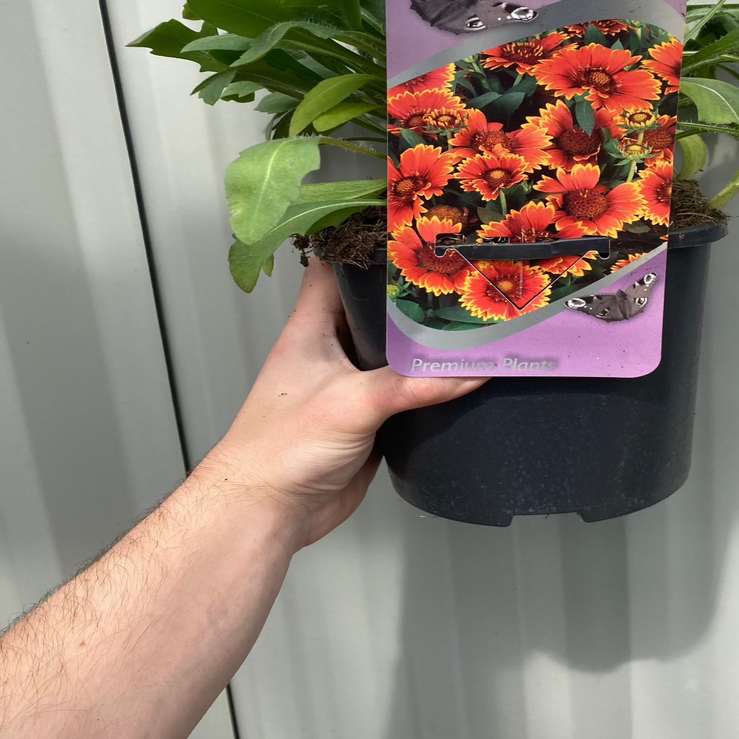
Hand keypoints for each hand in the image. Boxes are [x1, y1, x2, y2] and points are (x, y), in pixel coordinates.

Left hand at [205, 259, 485, 545]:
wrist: (269, 513)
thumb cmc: (279, 449)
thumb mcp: (351, 403)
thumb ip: (411, 384)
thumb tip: (467, 370)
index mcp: (312, 327)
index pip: (335, 266)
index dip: (364, 242)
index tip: (405, 226)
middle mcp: (330, 350)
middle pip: (374, 307)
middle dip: (411, 293)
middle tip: (457, 272)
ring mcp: (350, 386)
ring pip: (393, 352)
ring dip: (424, 343)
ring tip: (469, 317)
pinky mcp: (368, 421)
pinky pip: (405, 394)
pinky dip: (429, 386)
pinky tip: (460, 377)